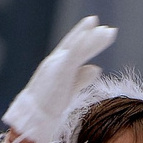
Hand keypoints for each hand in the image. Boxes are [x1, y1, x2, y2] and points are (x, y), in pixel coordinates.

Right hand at [3, 15, 117, 142]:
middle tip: (108, 29)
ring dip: (92, 38)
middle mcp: (56, 60)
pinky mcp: (60, 69)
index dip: (86, 37)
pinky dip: (81, 43)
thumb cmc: (49, 104)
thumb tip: (97, 68)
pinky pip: (73, 53)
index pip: (74, 47)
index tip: (101, 29)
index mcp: (58, 64)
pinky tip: (89, 35)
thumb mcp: (69, 88)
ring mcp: (57, 63)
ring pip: (78, 47)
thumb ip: (82, 77)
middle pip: (77, 43)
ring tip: (107, 31)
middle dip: (91, 33)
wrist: (35, 114)